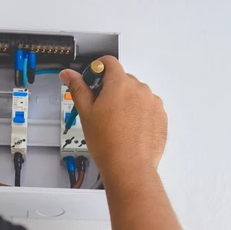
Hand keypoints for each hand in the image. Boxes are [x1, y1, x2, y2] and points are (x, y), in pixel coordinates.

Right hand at [60, 57, 167, 186]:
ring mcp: (153, 103)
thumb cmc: (109, 144)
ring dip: (127, 102)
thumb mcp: (86, 113)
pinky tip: (129, 129)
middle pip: (123, 79)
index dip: (97, 69)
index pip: (109, 62)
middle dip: (112, 89)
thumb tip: (69, 75)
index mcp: (120, 84)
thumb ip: (78, 88)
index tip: (93, 80)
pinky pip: (149, 108)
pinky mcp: (161, 117)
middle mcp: (140, 90)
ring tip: (117, 123)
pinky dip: (140, 114)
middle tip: (102, 109)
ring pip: (137, 94)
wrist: (130, 167)